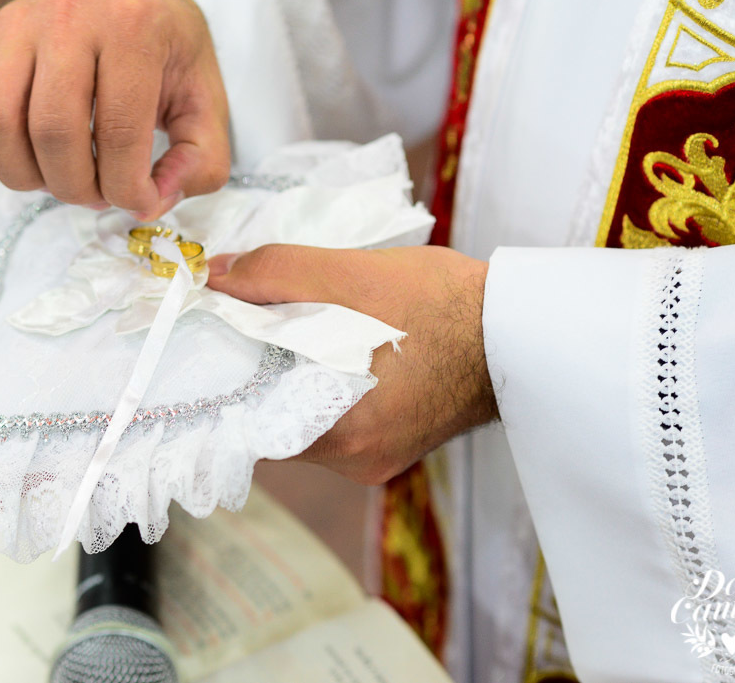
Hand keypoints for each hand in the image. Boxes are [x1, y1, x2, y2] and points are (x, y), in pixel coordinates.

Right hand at [0, 0, 230, 219]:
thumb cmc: (165, 46)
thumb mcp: (206, 95)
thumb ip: (201, 160)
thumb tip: (152, 203)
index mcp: (131, 26)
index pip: (119, 134)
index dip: (129, 190)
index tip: (141, 202)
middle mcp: (65, 18)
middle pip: (53, 132)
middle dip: (77, 187)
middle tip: (99, 193)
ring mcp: (13, 25)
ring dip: (25, 176)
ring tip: (58, 181)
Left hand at [206, 245, 496, 484]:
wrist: (520, 329)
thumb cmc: (442, 304)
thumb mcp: (348, 273)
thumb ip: (274, 274)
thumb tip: (215, 279)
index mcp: (339, 434)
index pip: (247, 422)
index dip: (225, 378)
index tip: (213, 342)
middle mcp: (354, 461)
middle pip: (274, 420)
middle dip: (260, 371)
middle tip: (252, 322)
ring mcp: (378, 457)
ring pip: (306, 417)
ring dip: (295, 376)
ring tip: (299, 329)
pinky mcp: (397, 443)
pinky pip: (340, 417)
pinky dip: (328, 384)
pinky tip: (337, 347)